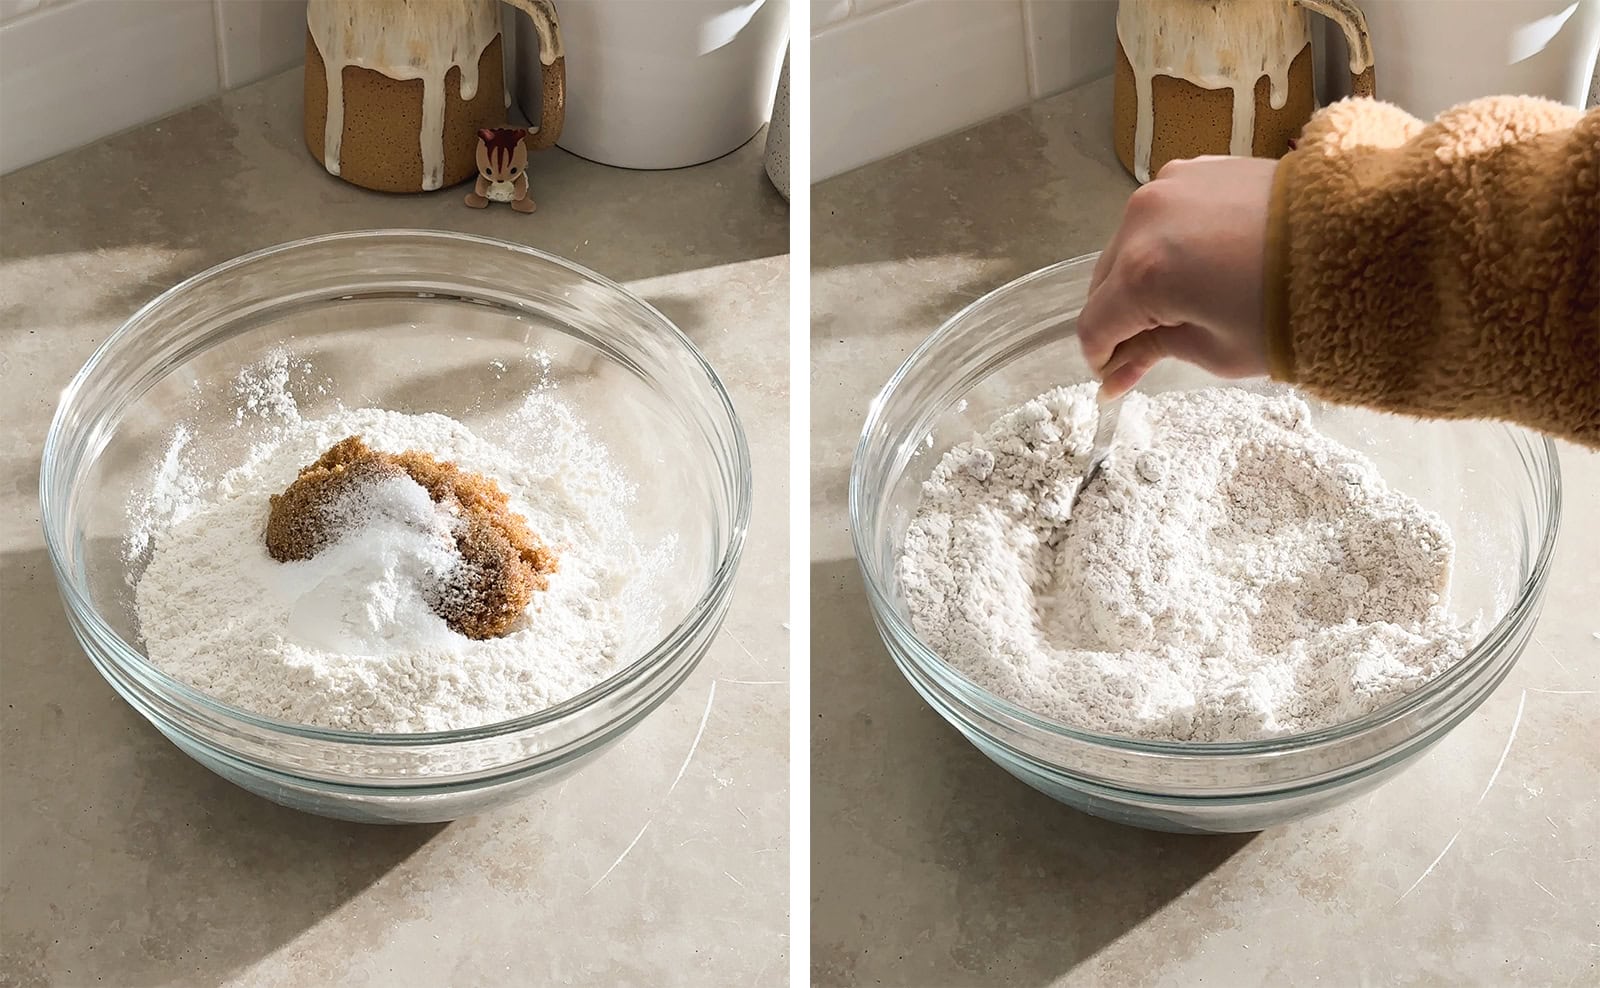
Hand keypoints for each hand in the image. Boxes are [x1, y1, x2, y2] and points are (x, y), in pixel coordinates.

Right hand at [1077, 156, 1275, 398]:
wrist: (1367, 243)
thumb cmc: (1297, 309)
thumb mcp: (1217, 350)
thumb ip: (1152, 353)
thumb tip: (1114, 373)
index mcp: (1144, 273)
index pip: (1094, 325)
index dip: (1103, 358)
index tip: (1120, 376)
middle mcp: (1143, 220)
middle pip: (1104, 282)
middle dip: (1121, 317)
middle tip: (1153, 345)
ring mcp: (1168, 186)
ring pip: (1128, 245)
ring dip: (1141, 276)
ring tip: (1186, 299)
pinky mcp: (1197, 168)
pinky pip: (1161, 215)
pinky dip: (1167, 242)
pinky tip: (1202, 262)